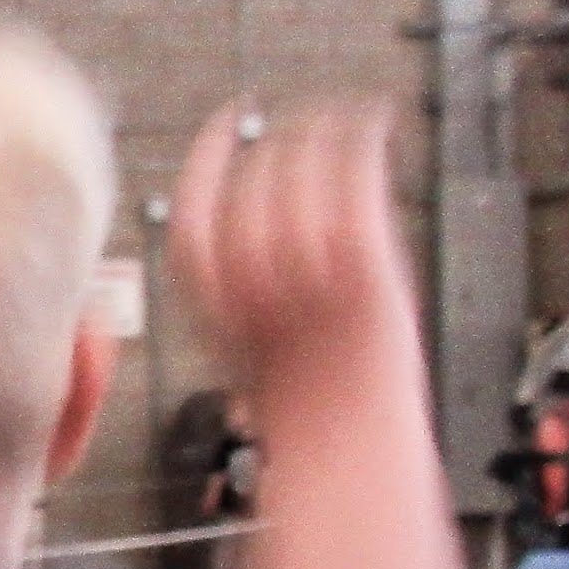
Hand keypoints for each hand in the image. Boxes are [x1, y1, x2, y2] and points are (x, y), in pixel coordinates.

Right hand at [168, 103, 414, 406]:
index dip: (206, 157)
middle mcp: (256, 281)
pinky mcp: (364, 265)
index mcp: (214, 306)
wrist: (353, 455)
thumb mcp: (246, 353)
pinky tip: (376, 121)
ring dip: (320, 129)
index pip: (192, 213)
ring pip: (301, 171)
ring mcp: (311, 272)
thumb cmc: (308, 416)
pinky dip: (365, 138)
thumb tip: (250, 228)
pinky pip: (356, 179)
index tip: (225, 120)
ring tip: (340, 113)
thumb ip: (239, 293)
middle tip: (294, 121)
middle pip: (250, 184)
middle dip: (271, 142)